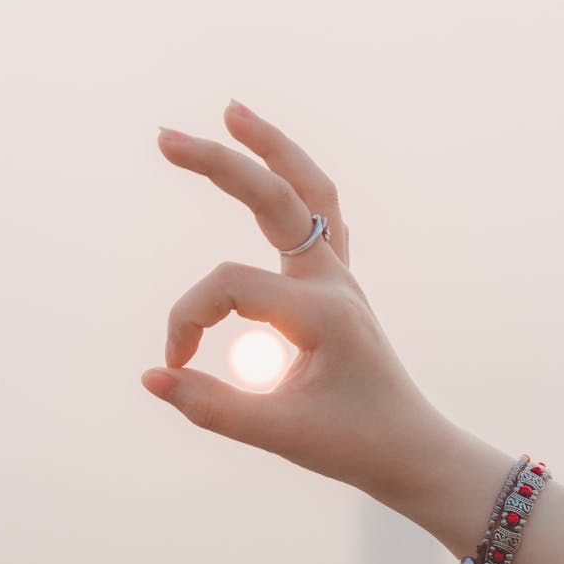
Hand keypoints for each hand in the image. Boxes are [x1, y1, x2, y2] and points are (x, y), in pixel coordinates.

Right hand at [142, 100, 465, 507]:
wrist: (410, 452)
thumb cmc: (354, 446)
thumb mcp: (280, 435)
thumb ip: (212, 407)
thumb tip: (152, 377)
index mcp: (323, 310)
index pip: (229, 285)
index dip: (187, 319)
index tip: (175, 363)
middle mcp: (334, 282)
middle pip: (277, 197)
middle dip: (222, 163)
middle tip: (166, 137)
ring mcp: (340, 278)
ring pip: (311, 191)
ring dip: (273, 149)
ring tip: (232, 112)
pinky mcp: (336, 287)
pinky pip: (319, 217)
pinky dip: (293, 185)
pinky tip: (271, 169)